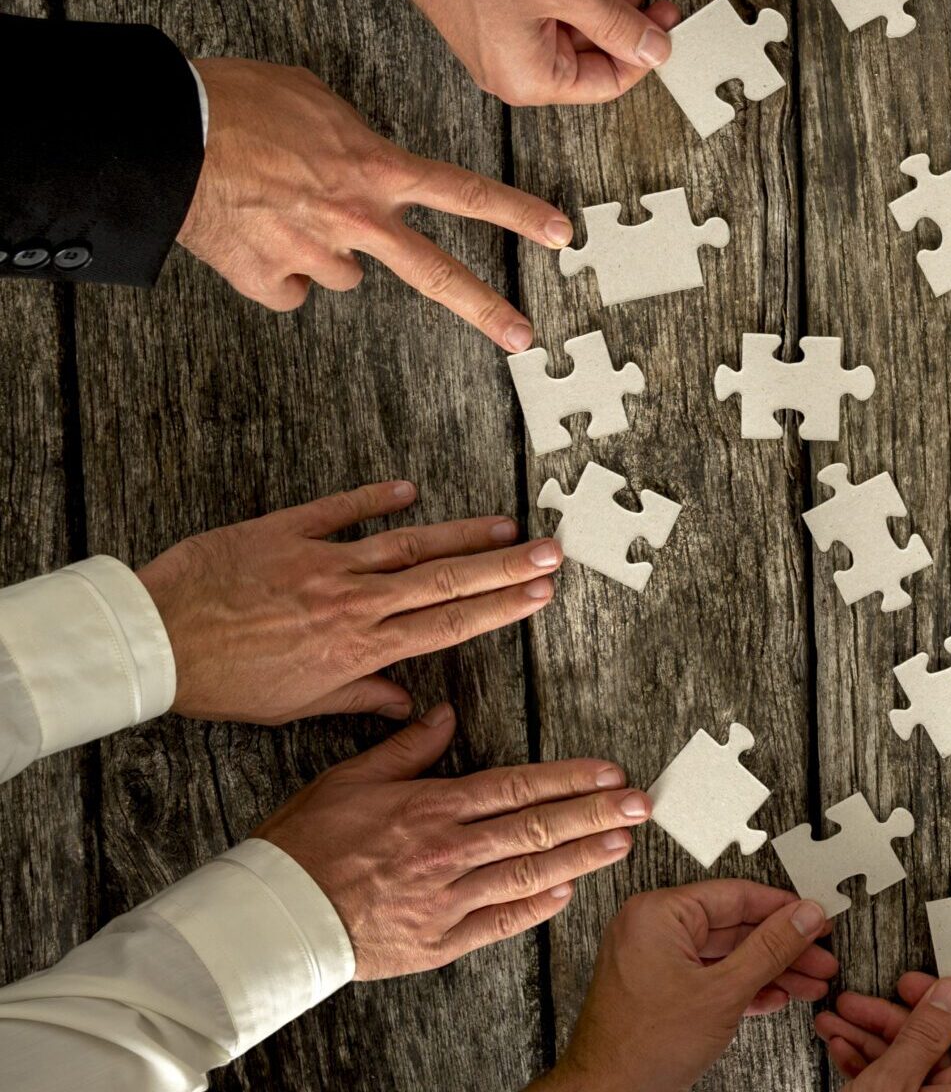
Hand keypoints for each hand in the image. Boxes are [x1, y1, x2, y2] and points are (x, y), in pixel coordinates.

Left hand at [138, 480, 559, 724]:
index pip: (448, 624)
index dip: (500, 608)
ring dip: (461, 533)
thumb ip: (356, 696)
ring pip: (408, 543)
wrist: (155, 640)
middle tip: (551, 551)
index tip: (539, 595)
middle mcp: (353, 601)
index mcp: (358, 647)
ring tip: (505, 525)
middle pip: (446, 579)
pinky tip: (408, 489)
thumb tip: (405, 703)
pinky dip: (376, 497)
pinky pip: (342, 510)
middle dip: (505, 566)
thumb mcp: (292, 705)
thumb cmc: (219, 680)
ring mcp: (323, 561)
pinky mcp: (286, 532)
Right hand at [182, 58, 565, 348]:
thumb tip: (361, 165)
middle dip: (486, 309)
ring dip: (327, 252)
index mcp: (375, 169)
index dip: (515, 213)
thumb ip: (355, 141)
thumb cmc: (233, 104)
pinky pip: (290, 288)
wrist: (167, 137)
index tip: (558, 233)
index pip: (464, 193)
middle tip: (522, 338)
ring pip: (345, 273)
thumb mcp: (315, 99)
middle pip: (436, 273)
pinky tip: (255, 238)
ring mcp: (316, 254)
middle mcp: (358, 218)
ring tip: (286, 212)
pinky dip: (276, 272)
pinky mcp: (270, 280)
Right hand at [252, 705, 646, 979]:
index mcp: (429, 808)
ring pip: (529, 874)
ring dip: (581, 857)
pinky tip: (568, 892)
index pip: (516, 787)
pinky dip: (537, 907)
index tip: (609, 772)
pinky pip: (499, 922)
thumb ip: (407, 749)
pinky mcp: (437, 942)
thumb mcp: (350, 779)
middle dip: (595, 814)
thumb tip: (445, 715)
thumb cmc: (303, 845)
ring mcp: (445, 900)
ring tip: (620, 843)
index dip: (569, 779)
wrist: (270, 917)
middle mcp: (445, 852)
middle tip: (640, 805)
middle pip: (536, 828)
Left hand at [535, 883, 838, 1091]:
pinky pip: (708, 976)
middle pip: (735, 927)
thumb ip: (771, 948)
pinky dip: (741, 987)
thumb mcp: (724, 991)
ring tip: (807, 982)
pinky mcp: (658, 988)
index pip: (736, 896)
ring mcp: (653, 960)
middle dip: (782, 948)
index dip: (783, 909)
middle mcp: (651, 929)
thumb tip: (804, 917)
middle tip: (817, 956)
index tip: (813, 918)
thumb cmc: (641, 1046)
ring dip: (769, 971)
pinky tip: (773, 996)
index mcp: (658, 914)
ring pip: (726, 955)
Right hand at [814, 973, 950, 1088]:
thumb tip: (948, 993)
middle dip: (885, 1016)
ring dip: (866, 1035)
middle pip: (932, 1041)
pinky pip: (890, 1081)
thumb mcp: (895, 1082)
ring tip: (835, 1018)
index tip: (910, 983)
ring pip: (904, 1060)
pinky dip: (864, 1062)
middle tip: (857, 999)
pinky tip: (841, 1044)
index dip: (941, 1000)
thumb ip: (923, 1037)